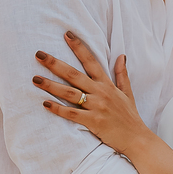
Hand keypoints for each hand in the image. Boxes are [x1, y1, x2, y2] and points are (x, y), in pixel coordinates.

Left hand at [34, 32, 148, 156]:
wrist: (137, 139)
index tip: (66, 34)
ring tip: (35, 79)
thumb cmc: (130, 117)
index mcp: (107, 84)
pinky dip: (58, 109)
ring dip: (51, 85)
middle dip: (55, 63)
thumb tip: (121, 55)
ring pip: (70, 93)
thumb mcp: (127, 93)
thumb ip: (122, 74)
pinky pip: (72, 114)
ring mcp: (97, 107)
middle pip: (74, 74)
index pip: (91, 61)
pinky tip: (45, 103)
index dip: (78, 47)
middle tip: (39, 54)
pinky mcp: (93, 122)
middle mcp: (101, 92)